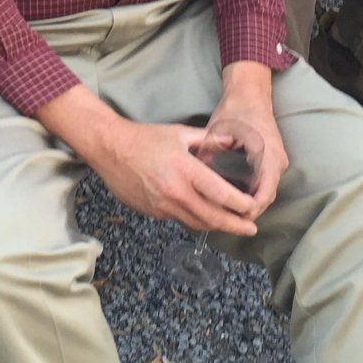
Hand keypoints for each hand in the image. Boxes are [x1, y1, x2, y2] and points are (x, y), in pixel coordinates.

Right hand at [36, 86, 257, 236]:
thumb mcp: (179, 133)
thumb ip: (208, 141)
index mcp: (185, 169)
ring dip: (217, 226)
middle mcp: (176, 192)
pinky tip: (202, 214)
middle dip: (236, 226)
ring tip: (231, 224)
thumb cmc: (145, 137)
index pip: (222, 194)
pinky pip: (180, 220)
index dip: (241, 205)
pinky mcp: (153, 213)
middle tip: (250, 228)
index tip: (252, 207)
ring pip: (197, 224)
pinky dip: (195, 219)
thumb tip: (232, 143)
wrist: (110, 149)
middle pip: (214, 218)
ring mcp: (163, 206)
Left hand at [207, 62, 287, 217]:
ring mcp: (278, 162)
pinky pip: (265, 182)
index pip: (264, 195)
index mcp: (268, 156)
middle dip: (246, 210)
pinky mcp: (273, 160)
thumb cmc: (235, 110)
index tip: (229, 217)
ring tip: (226, 212)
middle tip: (223, 219)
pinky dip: (252, 192)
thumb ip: (209, 155)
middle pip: (266, 197)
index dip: (248, 210)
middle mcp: (278, 162)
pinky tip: (232, 196)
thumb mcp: (218, 132)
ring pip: (266, 191)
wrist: (250, 93)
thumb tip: (194, 177)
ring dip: (249, 202)